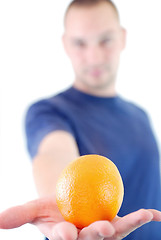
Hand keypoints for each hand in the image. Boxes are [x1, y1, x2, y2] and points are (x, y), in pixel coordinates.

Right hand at [0, 197, 160, 239]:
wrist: (69, 201)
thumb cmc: (52, 207)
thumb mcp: (36, 208)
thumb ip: (19, 215)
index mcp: (67, 237)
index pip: (64, 238)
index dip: (64, 236)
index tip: (64, 232)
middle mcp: (87, 238)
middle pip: (93, 238)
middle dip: (97, 235)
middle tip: (102, 230)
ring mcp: (104, 231)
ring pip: (116, 230)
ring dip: (128, 224)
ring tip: (142, 215)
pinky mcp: (116, 223)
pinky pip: (130, 220)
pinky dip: (144, 217)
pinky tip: (156, 214)